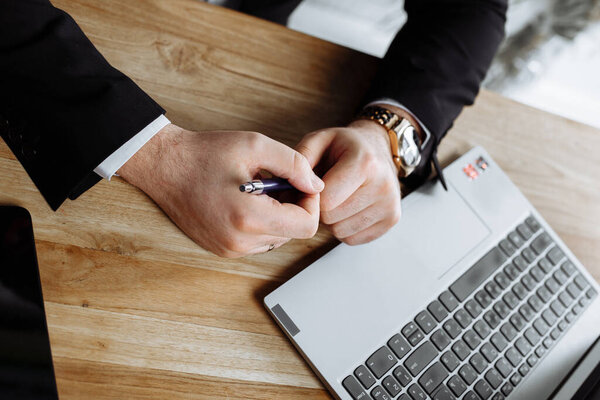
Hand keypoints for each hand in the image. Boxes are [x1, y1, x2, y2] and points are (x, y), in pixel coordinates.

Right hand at [118, 124, 323, 257]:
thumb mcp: (255, 145)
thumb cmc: (205, 153)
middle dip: (294, 207)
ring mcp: (229, 250)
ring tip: (261, 189)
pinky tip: (248, 200)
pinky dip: (262, 223)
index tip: (301, 183)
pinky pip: (258, 241)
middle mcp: (239, 242)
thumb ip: (294, 164)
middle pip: (293, 233)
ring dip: (279, 215)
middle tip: (280, 181)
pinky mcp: (222, 250)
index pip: (306, 226)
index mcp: (249, 218)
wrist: (164, 166)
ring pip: (277, 239)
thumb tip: (317, 185)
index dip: (311, 203)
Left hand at [296, 117, 402, 244]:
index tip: (315, 184)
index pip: (326, 201)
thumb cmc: (344, 147)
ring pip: (341, 231)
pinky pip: (353, 239)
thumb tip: (287, 188)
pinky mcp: (392, 220)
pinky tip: (350, 206)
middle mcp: (383, 185)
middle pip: (332, 218)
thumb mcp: (319, 140)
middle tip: (328, 190)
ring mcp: (390, 205)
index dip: (312, 196)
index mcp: (364, 163)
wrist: (376, 148)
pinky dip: (345, 227)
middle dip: (322, 207)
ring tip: (340, 196)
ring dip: (333, 219)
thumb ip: (300, 159)